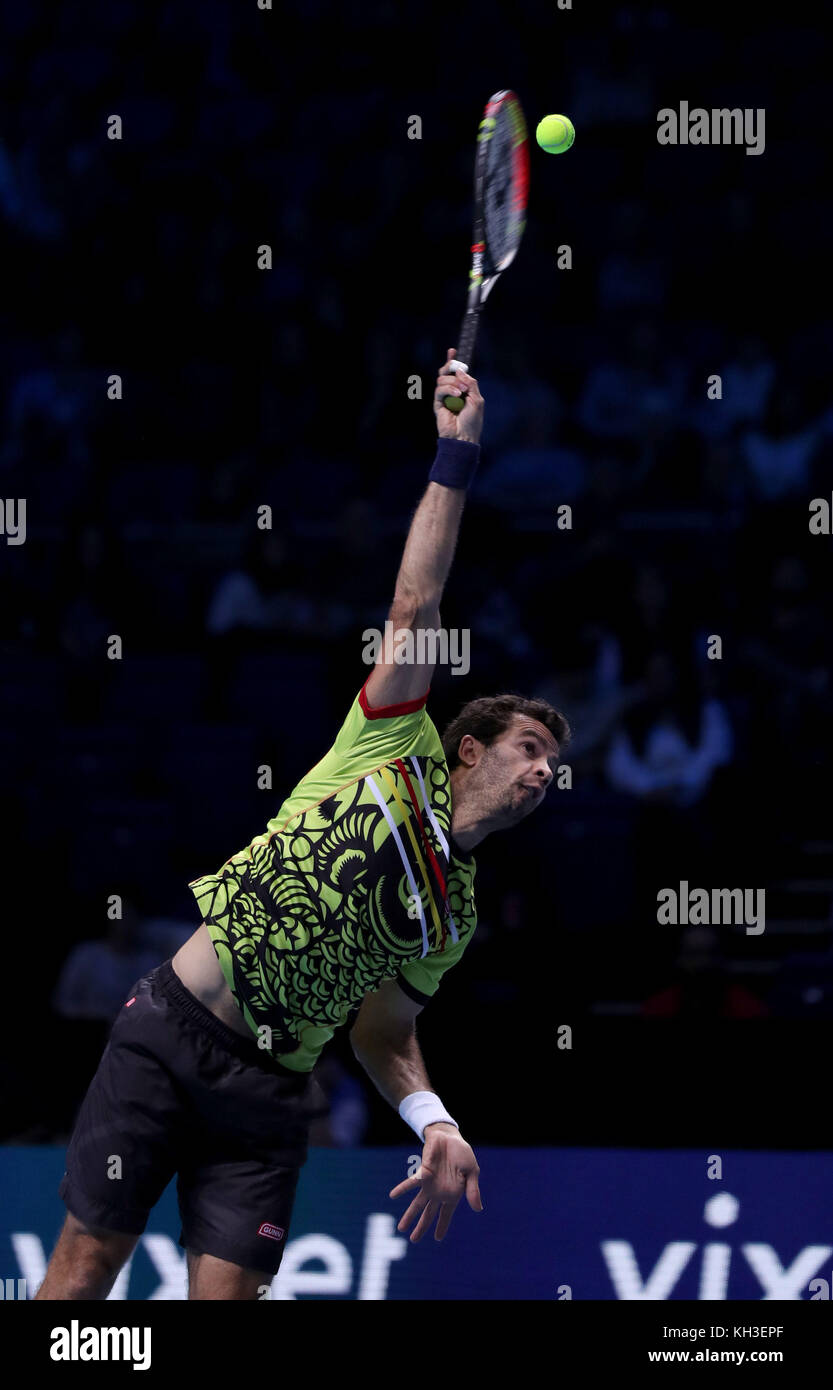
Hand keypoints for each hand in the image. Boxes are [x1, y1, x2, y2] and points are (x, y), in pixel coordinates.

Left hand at [389, 1122, 482, 1241]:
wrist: (450, 1136)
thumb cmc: (462, 1154)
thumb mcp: (472, 1172)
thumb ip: (472, 1190)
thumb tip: (477, 1209)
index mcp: (452, 1194)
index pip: (446, 1214)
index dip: (442, 1226)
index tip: (437, 1238)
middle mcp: (439, 1192)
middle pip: (428, 1213)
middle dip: (421, 1227)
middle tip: (413, 1240)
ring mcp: (429, 1183)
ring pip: (417, 1204)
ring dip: (409, 1216)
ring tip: (400, 1229)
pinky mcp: (423, 1172)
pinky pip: (411, 1183)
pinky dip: (402, 1189)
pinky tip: (393, 1195)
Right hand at [434, 347, 483, 444]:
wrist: (464, 437)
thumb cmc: (472, 421)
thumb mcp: (477, 399)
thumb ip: (470, 384)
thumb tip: (460, 371)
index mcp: (463, 390)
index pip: (456, 373)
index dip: (453, 361)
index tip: (452, 350)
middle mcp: (452, 392)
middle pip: (446, 373)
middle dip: (450, 367)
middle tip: (456, 368)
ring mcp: (444, 398)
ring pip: (442, 380)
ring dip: (453, 383)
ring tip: (462, 392)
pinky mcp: (438, 404)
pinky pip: (439, 390)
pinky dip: (448, 390)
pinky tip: (457, 396)